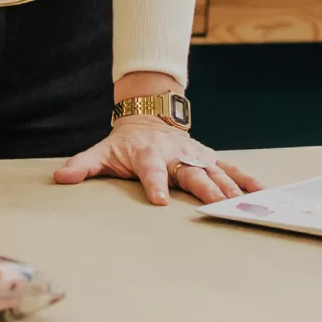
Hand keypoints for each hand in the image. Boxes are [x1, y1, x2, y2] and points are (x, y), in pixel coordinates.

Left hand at [54, 118, 261, 207]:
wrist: (147, 117)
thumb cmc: (124, 143)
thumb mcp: (101, 152)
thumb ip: (82, 166)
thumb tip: (60, 178)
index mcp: (148, 154)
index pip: (151, 170)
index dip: (155, 184)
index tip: (159, 200)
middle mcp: (175, 154)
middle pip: (191, 172)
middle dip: (204, 188)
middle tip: (216, 205)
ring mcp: (195, 155)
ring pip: (215, 172)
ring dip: (229, 188)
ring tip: (243, 205)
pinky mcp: (209, 157)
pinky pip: (231, 168)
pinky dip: (246, 180)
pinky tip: (262, 192)